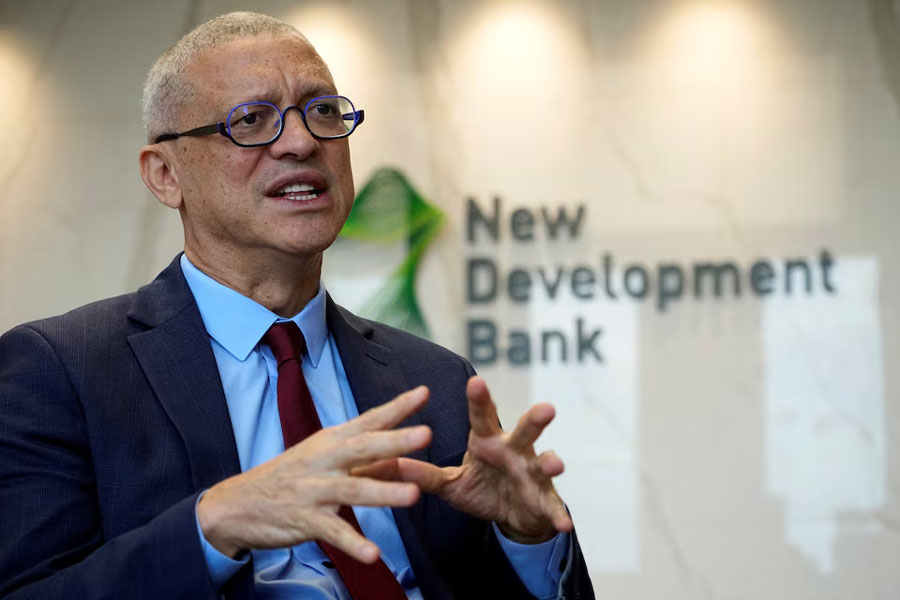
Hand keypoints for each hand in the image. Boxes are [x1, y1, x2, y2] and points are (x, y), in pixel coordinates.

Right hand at [197, 386, 431, 561]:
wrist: (236, 504)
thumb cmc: (289, 477)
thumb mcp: (324, 459)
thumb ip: (363, 458)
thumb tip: (400, 454)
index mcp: (331, 441)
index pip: (369, 420)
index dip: (396, 407)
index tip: (424, 393)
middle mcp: (324, 460)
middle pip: (363, 448)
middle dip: (395, 441)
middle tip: (425, 434)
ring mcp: (314, 490)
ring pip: (353, 490)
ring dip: (384, 492)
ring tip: (414, 496)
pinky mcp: (304, 519)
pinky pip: (333, 533)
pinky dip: (354, 544)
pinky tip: (374, 555)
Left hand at [357, 376, 571, 543]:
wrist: (513, 514)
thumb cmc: (482, 489)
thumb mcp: (450, 484)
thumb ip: (424, 474)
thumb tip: (387, 464)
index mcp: (488, 442)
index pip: (482, 417)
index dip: (479, 400)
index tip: (475, 381)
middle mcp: (514, 451)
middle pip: (524, 432)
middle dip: (534, 421)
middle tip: (546, 408)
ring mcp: (532, 474)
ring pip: (544, 464)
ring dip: (551, 463)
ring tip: (556, 464)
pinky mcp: (544, 500)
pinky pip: (552, 506)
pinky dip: (557, 513)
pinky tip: (562, 522)